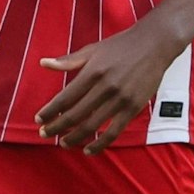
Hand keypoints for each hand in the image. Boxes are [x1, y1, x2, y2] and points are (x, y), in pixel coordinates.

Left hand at [36, 23, 181, 153]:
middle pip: (75, 115)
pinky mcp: (134, 107)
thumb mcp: (93, 49)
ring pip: (92, 126)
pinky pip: (114, 131)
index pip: (64, 98)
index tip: (39, 119)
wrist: (155, 44)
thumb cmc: (122, 45)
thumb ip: (68, 61)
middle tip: (44, 134)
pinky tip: (88, 150)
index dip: (49, 111)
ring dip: (74, 138)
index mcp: (92, 72)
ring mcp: (120, 99)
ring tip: (63, 143)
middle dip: (56, 127)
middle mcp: (105, 87)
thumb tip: (43, 64)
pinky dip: (100, 144)